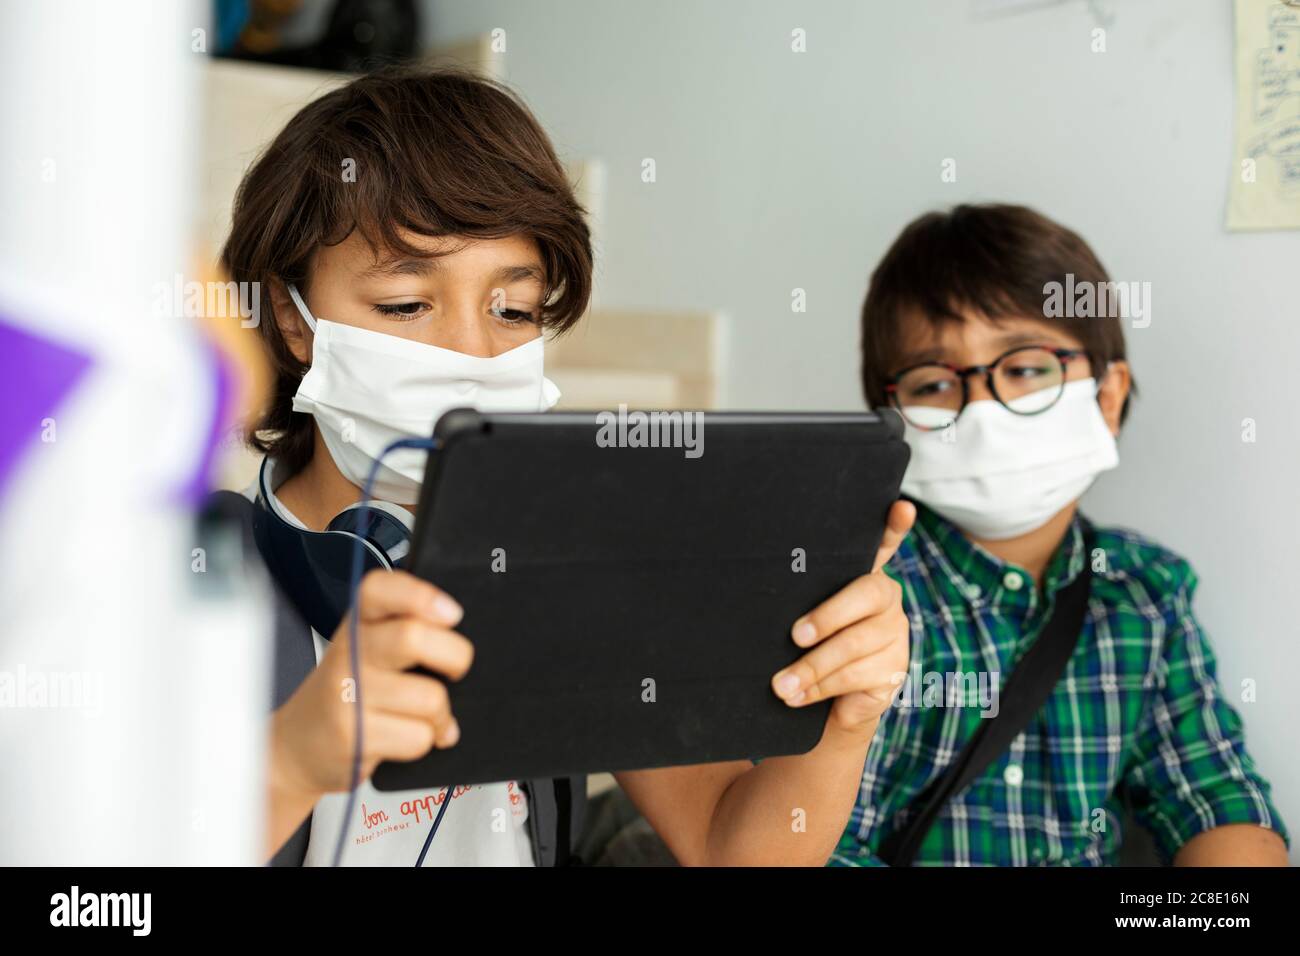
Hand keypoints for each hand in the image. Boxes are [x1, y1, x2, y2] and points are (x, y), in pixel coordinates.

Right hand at [270, 569, 473, 797]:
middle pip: (412, 638)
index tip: (452, 614)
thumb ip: (404, 628)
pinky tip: (407, 737)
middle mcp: (348, 654)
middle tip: (455, 670)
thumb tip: (454, 630)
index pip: (378, 589)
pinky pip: (418, 737)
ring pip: (429, 698)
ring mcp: (347, 695)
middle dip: (455, 657)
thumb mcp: (367, 647)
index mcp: (357, 623)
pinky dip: (427, 740)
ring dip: (441, 715)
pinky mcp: (354, 736)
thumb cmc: (348, 691)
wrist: (298, 746)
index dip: (420, 595)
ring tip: (427, 717)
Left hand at [769, 499, 914, 739]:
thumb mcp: (802, 618)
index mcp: (863, 575)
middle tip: (795, 636)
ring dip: (811, 667)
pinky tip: (797, 695)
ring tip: (781, 683)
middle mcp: (886, 598)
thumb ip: (799, 600)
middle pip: (866, 596)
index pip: (883, 544)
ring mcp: (895, 634)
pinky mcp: (895, 670)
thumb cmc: (806, 647)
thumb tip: (756, 589)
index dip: (893, 526)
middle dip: (827, 617)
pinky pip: (855, 676)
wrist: (828, 705)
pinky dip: (819, 687)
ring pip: (854, 645)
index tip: (902, 507)